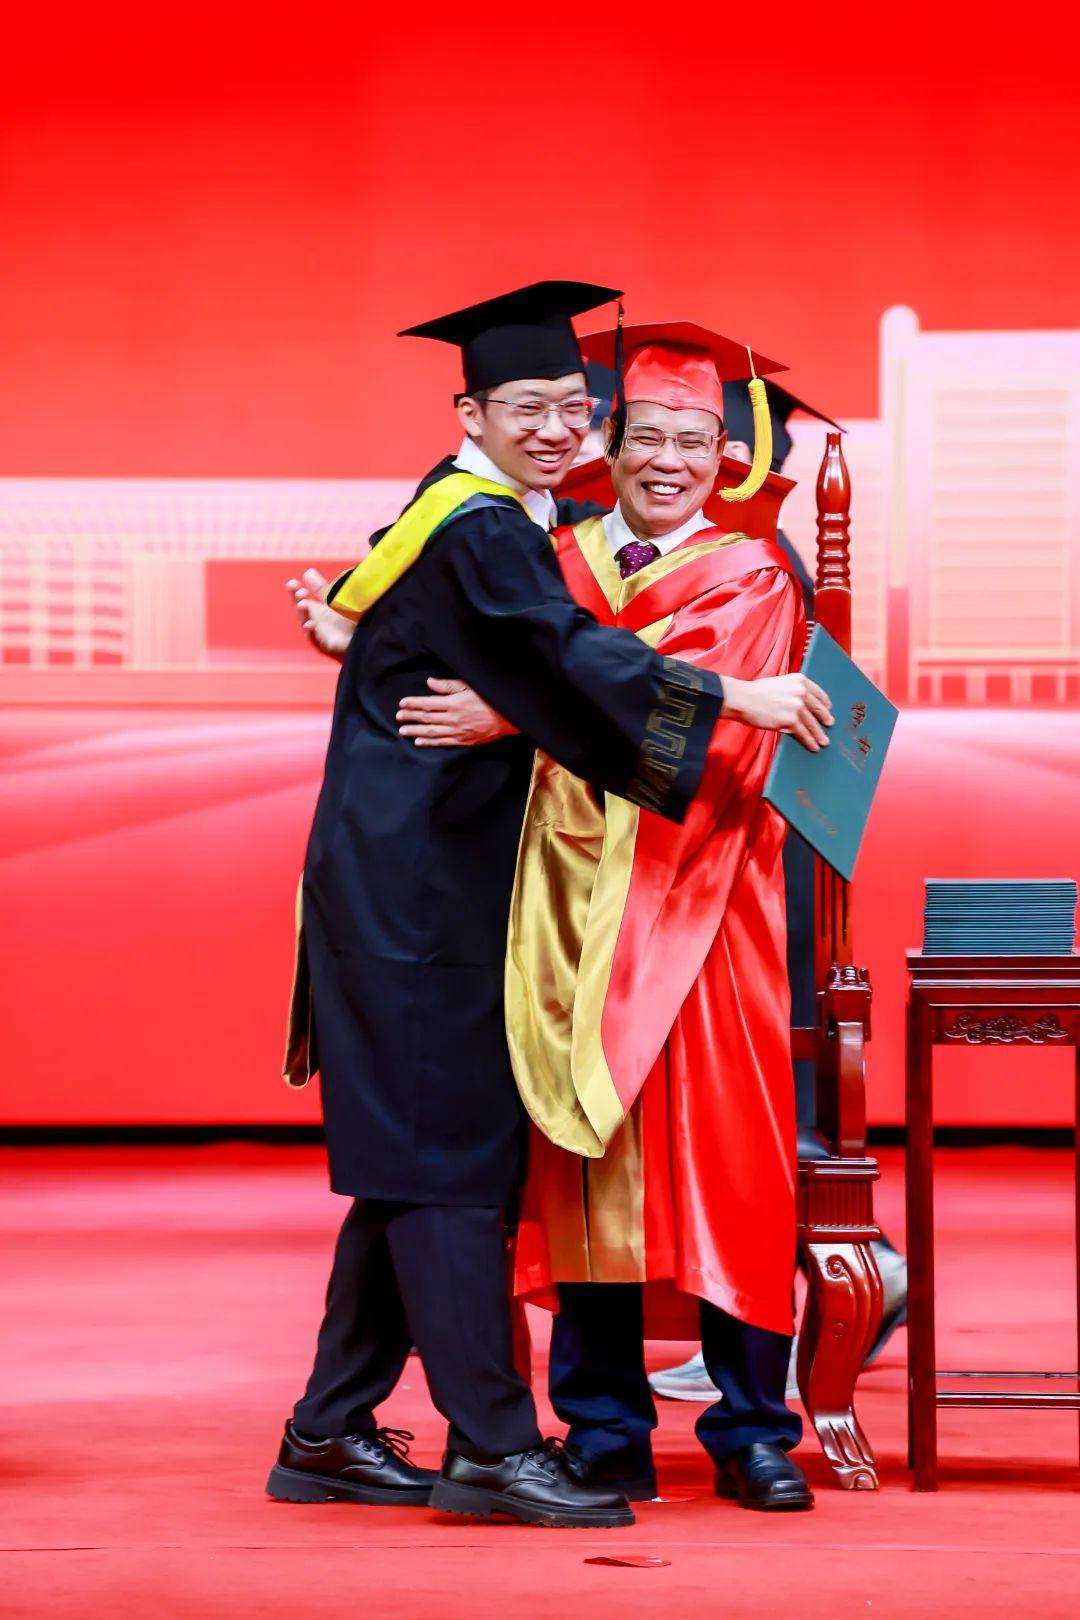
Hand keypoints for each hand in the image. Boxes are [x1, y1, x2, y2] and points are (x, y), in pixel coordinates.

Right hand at [285, 568, 354, 662]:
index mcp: (317, 607)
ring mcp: (320, 631)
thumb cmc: (351, 615)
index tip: (291, 583)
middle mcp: (316, 618)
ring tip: (303, 604)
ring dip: (303, 613)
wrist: (365, 633)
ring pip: (307, 621)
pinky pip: (316, 637)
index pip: (301, 597)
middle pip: (302, 608)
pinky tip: (310, 624)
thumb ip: (321, 588)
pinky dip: (312, 631)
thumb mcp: (335, 598)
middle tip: (300, 592)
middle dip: (298, 600)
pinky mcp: (327, 643)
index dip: (295, 590)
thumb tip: (307, 572)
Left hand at [397, 679, 516, 746]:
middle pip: (427, 718)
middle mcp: (453, 718)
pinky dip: (429, 742)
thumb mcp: (469, 686)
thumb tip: (430, 683)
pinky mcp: (463, 741)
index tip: (402, 703)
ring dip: (415, 730)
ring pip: (431, 731)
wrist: (507, 718)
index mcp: (454, 703)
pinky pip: (442, 742)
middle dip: (411, 717)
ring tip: (403, 730)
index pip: (428, 703)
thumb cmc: (489, 699)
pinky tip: (419, 741)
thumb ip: (448, 686)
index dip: (413, 703)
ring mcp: (457, 731)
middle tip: (398, 717)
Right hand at [722, 673, 832, 750]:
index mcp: (799, 680)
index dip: (825, 703)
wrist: (742, 699)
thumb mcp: (779, 684)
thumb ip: (792, 691)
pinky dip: (809, 741)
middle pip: (818, 709)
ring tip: (824, 742)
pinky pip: (804, 733)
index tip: (828, 709)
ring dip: (819, 735)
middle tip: (829, 725)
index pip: (818, 693)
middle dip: (825, 719)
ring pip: (812, 724)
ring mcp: (796, 707)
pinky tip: (813, 746)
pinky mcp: (790, 721)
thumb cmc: (756, 693)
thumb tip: (802, 705)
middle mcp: (801, 692)